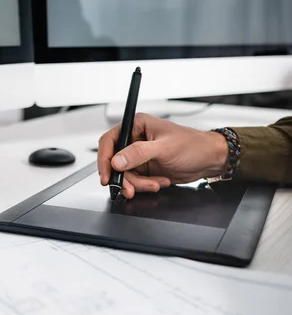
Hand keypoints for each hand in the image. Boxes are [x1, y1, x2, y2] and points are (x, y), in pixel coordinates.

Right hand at [98, 113, 228, 197]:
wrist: (209, 160)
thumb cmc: (193, 145)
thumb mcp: (164, 147)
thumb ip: (138, 153)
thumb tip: (117, 160)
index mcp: (137, 126)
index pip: (110, 141)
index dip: (104, 159)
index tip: (107, 175)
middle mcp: (136, 140)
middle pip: (115, 162)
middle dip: (124, 178)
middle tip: (130, 188)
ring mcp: (140, 156)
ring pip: (126, 175)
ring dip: (138, 184)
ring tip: (155, 184)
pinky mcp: (146, 169)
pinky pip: (136, 182)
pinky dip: (145, 186)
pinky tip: (159, 182)